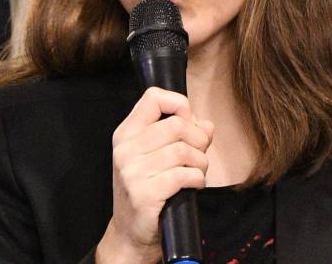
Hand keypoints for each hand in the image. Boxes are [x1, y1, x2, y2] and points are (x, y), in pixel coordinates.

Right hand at [96, 87, 213, 263]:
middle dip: (198, 140)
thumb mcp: (159, 157)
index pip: (153, 97)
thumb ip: (182, 135)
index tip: (188, 122)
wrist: (130, 233)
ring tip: (197, 172)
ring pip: (184, 150)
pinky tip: (194, 185)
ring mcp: (132, 172)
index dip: (179, 104)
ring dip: (201, 162)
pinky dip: (198, 179)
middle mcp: (125, 149)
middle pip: (176, 124)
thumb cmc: (148, 190)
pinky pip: (185, 175)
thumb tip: (206, 125)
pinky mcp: (144, 194)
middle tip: (198, 156)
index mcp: (126, 133)